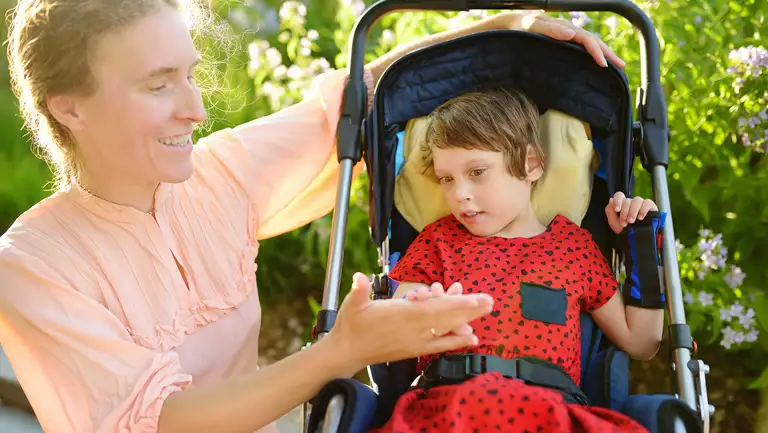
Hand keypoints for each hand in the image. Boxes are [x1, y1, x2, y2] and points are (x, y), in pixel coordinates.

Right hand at [326, 273, 493, 373]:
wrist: (347, 352)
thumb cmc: (351, 324)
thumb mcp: (353, 303)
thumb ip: (359, 289)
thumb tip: (358, 278)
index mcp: (402, 315)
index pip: (435, 309)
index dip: (457, 303)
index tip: (474, 299)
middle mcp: (413, 330)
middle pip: (447, 318)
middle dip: (469, 309)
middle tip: (490, 301)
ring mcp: (416, 341)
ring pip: (446, 329)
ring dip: (465, 319)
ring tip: (482, 310)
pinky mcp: (414, 349)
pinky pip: (440, 345)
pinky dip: (457, 341)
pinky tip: (472, 337)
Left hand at [489, 12, 624, 68]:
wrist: (506, 26)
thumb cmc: (517, 27)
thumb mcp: (530, 27)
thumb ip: (550, 30)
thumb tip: (572, 34)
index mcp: (562, 27)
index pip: (586, 39)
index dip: (596, 51)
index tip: (603, 65)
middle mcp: (566, 30)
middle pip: (592, 41)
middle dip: (608, 54)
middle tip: (621, 66)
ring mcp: (564, 36)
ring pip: (588, 44)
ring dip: (603, 53)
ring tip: (615, 65)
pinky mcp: (560, 42)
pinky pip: (580, 48)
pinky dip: (591, 54)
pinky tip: (595, 62)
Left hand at [606, 191, 658, 232]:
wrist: (636, 239)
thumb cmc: (624, 229)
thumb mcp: (613, 222)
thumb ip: (610, 210)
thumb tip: (611, 200)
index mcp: (622, 204)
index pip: (619, 195)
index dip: (617, 200)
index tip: (617, 209)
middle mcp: (631, 202)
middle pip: (627, 200)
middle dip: (624, 212)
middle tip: (624, 223)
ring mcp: (641, 203)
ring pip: (637, 200)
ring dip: (633, 211)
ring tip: (631, 221)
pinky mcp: (650, 206)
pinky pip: (647, 202)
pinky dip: (643, 210)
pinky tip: (640, 217)